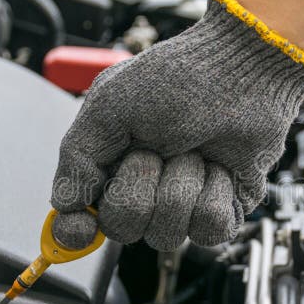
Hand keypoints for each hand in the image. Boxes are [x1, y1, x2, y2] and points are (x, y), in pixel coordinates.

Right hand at [51, 0, 303, 250]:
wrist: (241, 70)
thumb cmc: (177, 78)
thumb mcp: (108, 107)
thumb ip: (77, 158)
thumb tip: (62, 206)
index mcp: (109, 166)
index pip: (79, 221)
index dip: (75, 233)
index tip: (83, 229)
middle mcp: (143, 189)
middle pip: (122, 228)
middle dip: (140, 183)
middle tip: (157, 146)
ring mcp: (183, 203)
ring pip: (167, 233)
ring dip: (181, 184)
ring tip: (195, 148)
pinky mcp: (223, 209)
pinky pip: (208, 230)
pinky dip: (215, 192)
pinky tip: (222, 165)